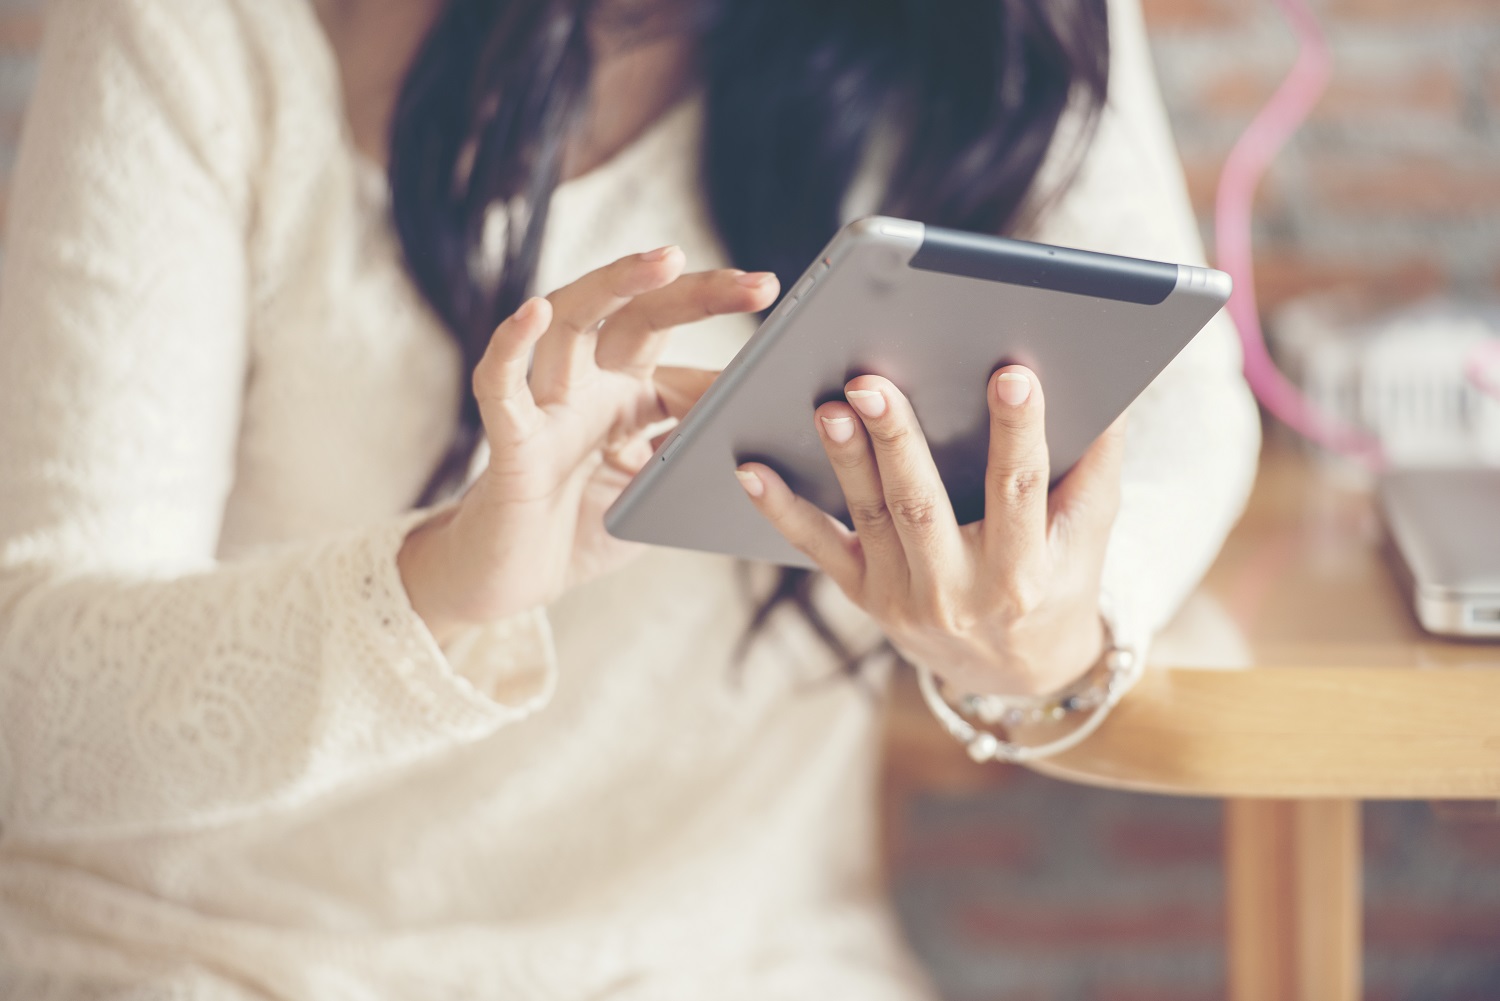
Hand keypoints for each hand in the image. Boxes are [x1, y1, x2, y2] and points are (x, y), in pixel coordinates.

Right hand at [399, 247, 777, 643]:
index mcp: (628, 391)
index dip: (723, 322)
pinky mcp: (510, 442)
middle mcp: (588, 384)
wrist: (514, 580)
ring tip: (663, 262)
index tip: (775, 298)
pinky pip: (500, 387)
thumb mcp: (661, 484)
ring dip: (614, 286)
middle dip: (694, 292)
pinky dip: (510, 347)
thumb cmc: (584, 528)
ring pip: (571, 322)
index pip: (676, 338)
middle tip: (757, 285)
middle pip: (635, 314)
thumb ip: (701, 447)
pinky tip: (532, 313)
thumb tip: (766, 416)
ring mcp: (547, 406)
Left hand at [735, 367, 1124, 696]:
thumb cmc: (1060, 579)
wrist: (1015, 671)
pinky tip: (751, 469)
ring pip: (869, 517)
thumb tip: (1108, 385)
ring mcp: (903, 597)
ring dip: (844, 461)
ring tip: (827, 407)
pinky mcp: (864, 595)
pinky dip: (782, 511)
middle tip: (872, 382)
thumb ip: (1096, 465)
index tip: (1011, 373)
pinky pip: (819, 549)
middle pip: (923, 505)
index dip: (1017, 431)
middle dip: (897, 441)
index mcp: (1023, 572)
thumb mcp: (1091, 533)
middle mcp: (959, 590)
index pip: (1020, 490)